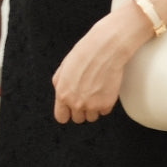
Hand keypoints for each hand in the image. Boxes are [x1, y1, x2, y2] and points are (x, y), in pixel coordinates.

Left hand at [52, 5, 149, 123]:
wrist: (105, 48)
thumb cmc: (85, 53)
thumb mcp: (63, 67)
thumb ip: (60, 84)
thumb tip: (60, 92)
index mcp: (62, 94)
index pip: (61, 117)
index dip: (67, 112)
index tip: (71, 109)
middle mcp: (76, 103)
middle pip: (78, 119)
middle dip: (82, 109)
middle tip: (87, 94)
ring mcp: (91, 105)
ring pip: (92, 117)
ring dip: (94, 107)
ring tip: (97, 90)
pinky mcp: (106, 104)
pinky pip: (104, 111)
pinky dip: (106, 103)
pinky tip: (105, 89)